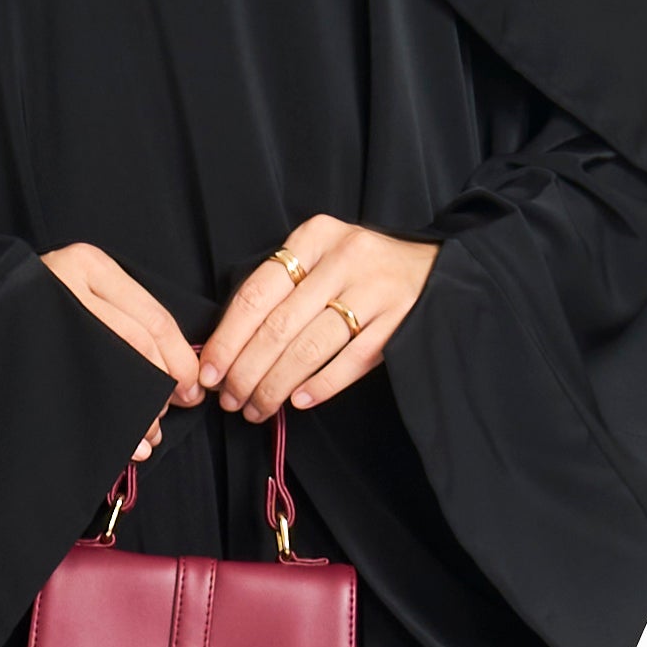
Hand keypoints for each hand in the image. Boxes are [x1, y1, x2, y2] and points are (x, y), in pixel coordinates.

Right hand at [42, 243, 201, 459]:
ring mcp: (49, 314)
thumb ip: (128, 322)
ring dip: (144, 410)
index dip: (182, 361)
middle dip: (164, 388)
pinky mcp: (31, 347)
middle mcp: (69, 282)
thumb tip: (182, 376)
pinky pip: (88, 391)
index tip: (193, 391)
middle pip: (141, 343)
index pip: (155, 319)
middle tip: (167, 418)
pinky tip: (128, 444)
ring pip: (119, 365)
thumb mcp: (83, 295)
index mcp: (89, 265)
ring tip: (147, 436)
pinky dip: (118, 424)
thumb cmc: (40, 311)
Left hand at [201, 220, 439, 423]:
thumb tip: (227, 348)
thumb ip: (280, 290)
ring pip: (310, 348)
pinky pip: (351, 362)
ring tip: (257, 408)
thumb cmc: (362, 271)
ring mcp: (376, 290)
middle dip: (247, 371)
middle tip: (230, 401)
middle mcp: (344, 258)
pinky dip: (320, 385)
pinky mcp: (401, 322)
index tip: (209, 372)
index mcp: (314, 237)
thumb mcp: (321, 258)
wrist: (437, 272)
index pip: (257, 294)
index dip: (228, 339)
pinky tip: (299, 402)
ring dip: (276, 385)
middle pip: (279, 326)